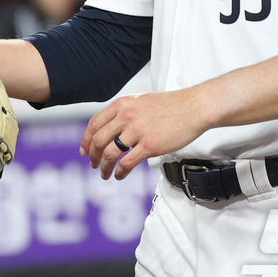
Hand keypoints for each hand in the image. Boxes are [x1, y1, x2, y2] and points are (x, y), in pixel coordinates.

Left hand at [81, 90, 210, 180]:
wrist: (194, 107)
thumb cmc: (171, 104)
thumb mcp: (141, 100)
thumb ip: (125, 111)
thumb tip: (112, 126)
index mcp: (122, 104)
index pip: (94, 123)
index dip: (85, 140)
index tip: (83, 151)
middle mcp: (126, 116)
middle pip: (98, 140)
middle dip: (92, 156)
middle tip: (93, 164)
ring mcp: (137, 131)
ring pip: (109, 154)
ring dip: (104, 167)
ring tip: (105, 174)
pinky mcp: (149, 146)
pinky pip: (127, 163)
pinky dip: (120, 172)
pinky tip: (120, 175)